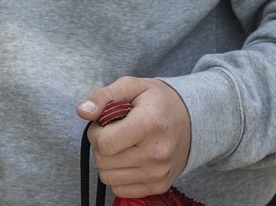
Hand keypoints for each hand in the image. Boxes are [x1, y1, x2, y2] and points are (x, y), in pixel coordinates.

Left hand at [78, 76, 191, 197]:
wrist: (192, 119)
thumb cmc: (157, 101)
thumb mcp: (132, 86)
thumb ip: (104, 96)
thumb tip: (82, 112)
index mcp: (149, 125)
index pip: (104, 144)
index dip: (95, 132)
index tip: (104, 122)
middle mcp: (156, 153)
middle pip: (103, 161)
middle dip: (101, 145)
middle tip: (115, 131)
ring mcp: (159, 173)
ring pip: (108, 177)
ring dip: (108, 161)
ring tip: (123, 144)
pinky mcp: (160, 186)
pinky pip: (120, 189)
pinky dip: (117, 175)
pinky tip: (129, 158)